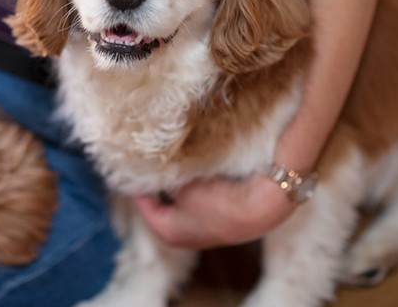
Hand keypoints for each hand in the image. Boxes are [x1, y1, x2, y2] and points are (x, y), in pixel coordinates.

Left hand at [133, 175, 294, 249]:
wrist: (263, 203)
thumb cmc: (217, 197)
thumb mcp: (181, 185)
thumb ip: (163, 179)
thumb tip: (155, 171)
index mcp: (167, 232)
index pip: (142, 204)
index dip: (138, 183)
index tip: (134, 165)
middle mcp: (184, 236)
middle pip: (162, 204)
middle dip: (159, 183)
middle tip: (154, 161)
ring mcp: (204, 231)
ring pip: (182, 201)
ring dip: (179, 184)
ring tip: (175, 162)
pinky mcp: (222, 220)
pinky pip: (200, 200)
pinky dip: (196, 187)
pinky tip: (198, 170)